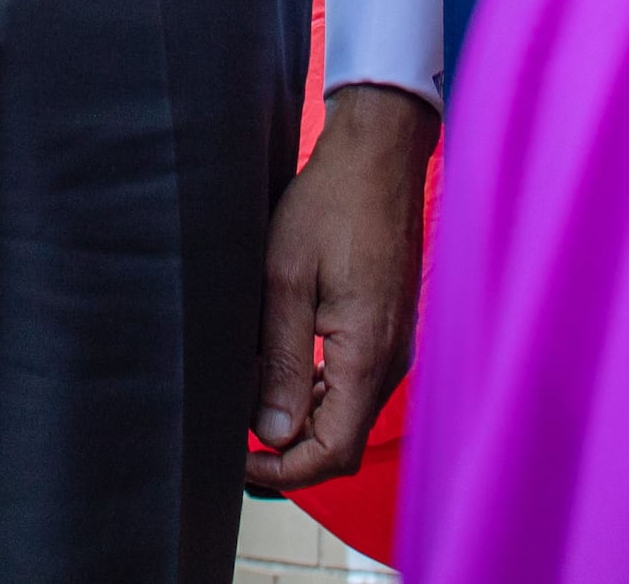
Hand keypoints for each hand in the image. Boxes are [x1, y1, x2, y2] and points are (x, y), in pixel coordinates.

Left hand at [246, 80, 434, 492]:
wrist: (377, 157)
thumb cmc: (330, 206)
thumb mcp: (286, 280)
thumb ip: (281, 361)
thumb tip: (272, 432)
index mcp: (368, 355)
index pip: (332, 452)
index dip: (281, 471)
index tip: (235, 459)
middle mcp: (391, 360)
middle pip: (342, 443)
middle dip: (288, 454)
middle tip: (232, 437)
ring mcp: (395, 346)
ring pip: (349, 415)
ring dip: (302, 423)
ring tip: (248, 401)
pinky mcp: (389, 328)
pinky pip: (356, 384)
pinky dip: (320, 394)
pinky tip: (283, 370)